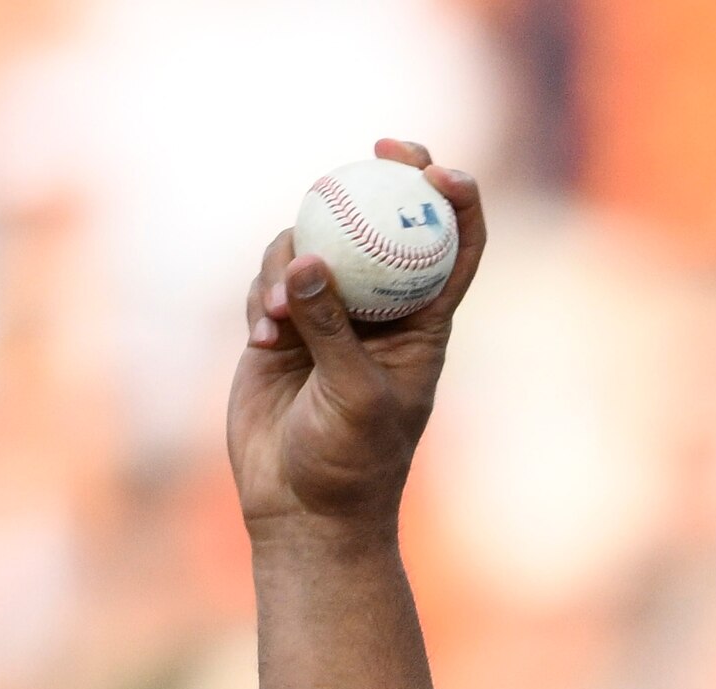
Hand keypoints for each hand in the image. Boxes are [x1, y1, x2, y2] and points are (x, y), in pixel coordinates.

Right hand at [227, 140, 485, 535]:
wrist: (301, 509)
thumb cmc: (350, 464)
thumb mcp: (352, 396)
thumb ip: (331, 328)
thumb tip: (307, 261)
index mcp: (423, 324)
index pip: (453, 248)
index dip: (454, 199)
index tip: (435, 169)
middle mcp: (378, 310)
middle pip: (382, 224)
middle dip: (377, 180)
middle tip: (369, 152)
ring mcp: (328, 314)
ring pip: (312, 246)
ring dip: (290, 263)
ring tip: (277, 317)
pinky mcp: (282, 327)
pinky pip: (269, 282)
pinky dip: (261, 297)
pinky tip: (261, 339)